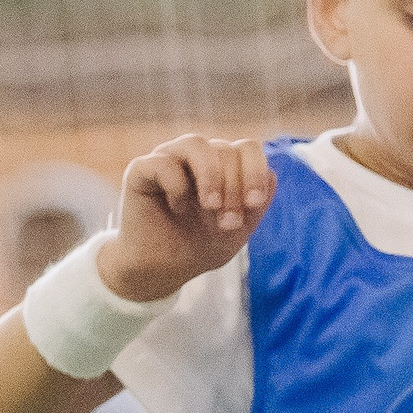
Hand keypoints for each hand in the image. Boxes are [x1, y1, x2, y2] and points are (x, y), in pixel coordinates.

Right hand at [101, 136, 275, 301]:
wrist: (161, 269)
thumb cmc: (199, 245)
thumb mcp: (237, 231)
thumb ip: (256, 205)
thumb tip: (272, 174)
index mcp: (222, 167)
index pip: (247, 148)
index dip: (255, 172)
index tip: (254, 205)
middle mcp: (196, 157)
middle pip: (226, 149)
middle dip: (234, 188)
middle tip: (228, 222)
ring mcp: (168, 159)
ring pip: (196, 143)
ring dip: (211, 177)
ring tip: (211, 206)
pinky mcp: (141, 170)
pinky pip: (164, 163)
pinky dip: (177, 186)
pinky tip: (177, 209)